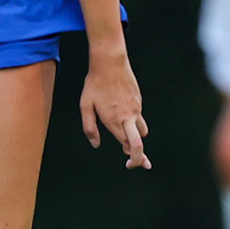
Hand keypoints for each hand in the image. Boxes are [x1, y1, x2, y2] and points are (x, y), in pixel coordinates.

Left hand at [81, 48, 149, 169]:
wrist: (110, 63)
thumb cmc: (94, 84)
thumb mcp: (85, 106)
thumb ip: (90, 128)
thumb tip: (96, 145)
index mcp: (113, 121)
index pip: (127, 146)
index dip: (131, 158)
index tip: (128, 165)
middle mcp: (127, 117)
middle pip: (139, 143)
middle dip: (141, 157)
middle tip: (144, 165)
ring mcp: (136, 109)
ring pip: (142, 131)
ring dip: (136, 137)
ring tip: (127, 137)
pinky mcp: (139, 101)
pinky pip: (138, 116)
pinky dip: (132, 121)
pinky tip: (120, 110)